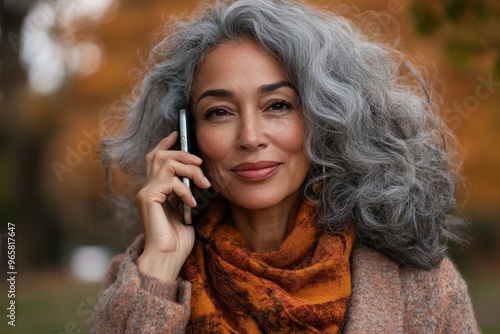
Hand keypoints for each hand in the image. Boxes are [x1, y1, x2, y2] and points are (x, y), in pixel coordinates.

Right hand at [136, 131, 210, 281]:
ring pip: (166, 163)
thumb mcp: (187, 209)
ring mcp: (145, 192)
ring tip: (203, 184)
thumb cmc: (178, 238)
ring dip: (189, 170)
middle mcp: (147, 188)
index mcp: (155, 189)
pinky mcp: (148, 198)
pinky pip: (170, 181)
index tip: (179, 134)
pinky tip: (192, 203)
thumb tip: (200, 176)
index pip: (155, 158)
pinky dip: (185, 189)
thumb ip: (187, 192)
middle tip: (200, 162)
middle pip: (159, 154)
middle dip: (182, 153)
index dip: (166, 143)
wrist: (167, 257)